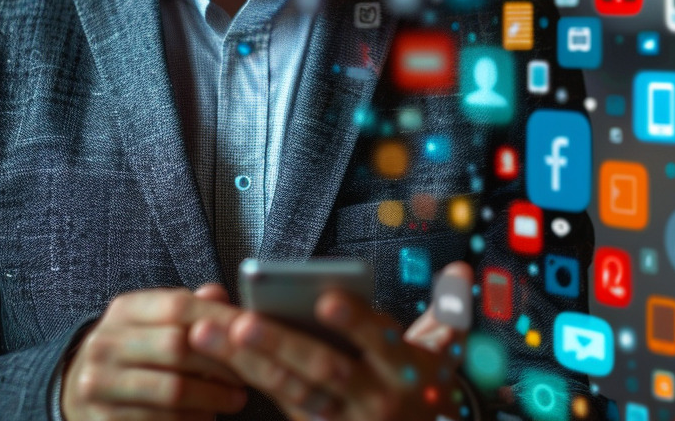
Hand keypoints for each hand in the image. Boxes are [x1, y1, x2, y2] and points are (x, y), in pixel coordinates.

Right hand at [62, 283, 249, 420]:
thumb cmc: (140, 351)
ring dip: (213, 396)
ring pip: (172, 390)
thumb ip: (192, 308)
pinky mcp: (104, 420)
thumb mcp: (157, 322)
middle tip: (249, 373)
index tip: (256, 331)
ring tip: (237, 398)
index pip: (178, 306)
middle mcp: (104, 343)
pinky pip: (161, 420)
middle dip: (222, 363)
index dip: (222, 319)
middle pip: (177, 348)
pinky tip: (208, 415)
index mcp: (124, 310)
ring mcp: (99, 384)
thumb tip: (220, 294)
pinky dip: (193, 419)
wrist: (86, 390)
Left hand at [188, 262, 473, 420]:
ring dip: (251, 364)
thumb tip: (461, 270)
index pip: (381, 340)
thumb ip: (448, 311)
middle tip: (243, 322)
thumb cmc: (425, 386)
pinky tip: (222, 357)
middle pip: (326, 370)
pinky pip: (283, 404)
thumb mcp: (446, 354)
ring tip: (212, 336)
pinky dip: (253, 379)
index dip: (355, 320)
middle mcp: (378, 400)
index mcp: (409, 371)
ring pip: (295, 391)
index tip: (326, 298)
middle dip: (282, 345)